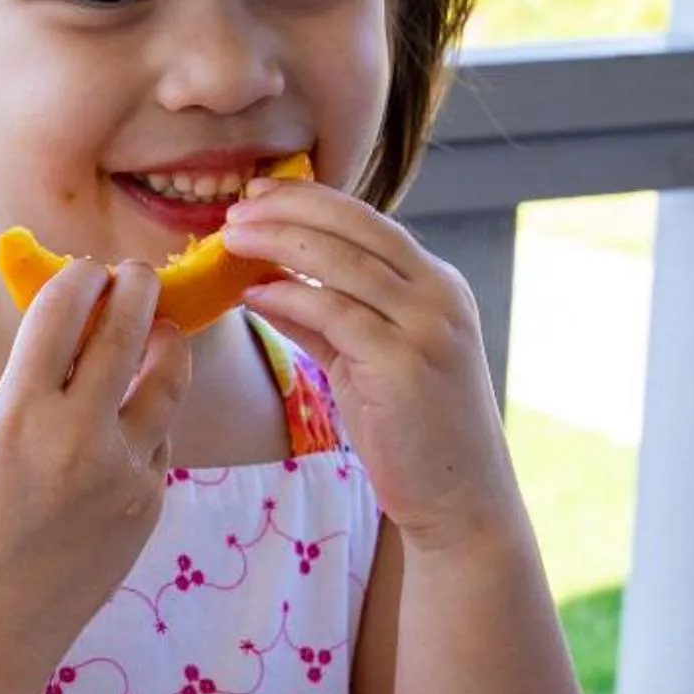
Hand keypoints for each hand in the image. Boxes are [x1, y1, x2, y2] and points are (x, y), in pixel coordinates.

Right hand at [0, 260, 193, 662]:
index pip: (62, 312)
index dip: (79, 279)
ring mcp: (123, 472)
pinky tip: (134, 419)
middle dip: (137, 288)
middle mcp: (77, 437)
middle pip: (127, 331)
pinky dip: (151, 420)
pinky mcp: (150, 502)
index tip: (86, 272)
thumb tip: (75, 324)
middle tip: (138, 274)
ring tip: (163, 332)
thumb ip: (30, 384)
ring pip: (168, 380)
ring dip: (167, 343)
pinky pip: (162, 440)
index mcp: (19, 414)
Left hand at [222, 181, 516, 552]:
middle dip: (292, 209)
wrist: (461, 500)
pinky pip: (337, 314)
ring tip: (232, 238)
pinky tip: (254, 293)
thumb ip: (325, 320)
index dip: (312, 201)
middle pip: (358, 228)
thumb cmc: (412, 433)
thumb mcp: (367, 362)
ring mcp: (428, 327)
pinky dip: (292, 296)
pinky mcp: (405, 364)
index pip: (370, 223)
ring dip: (282, 242)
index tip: (261, 194)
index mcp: (437, 286)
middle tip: (237, 206)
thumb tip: (267, 284)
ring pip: (346, 263)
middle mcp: (440, 296)